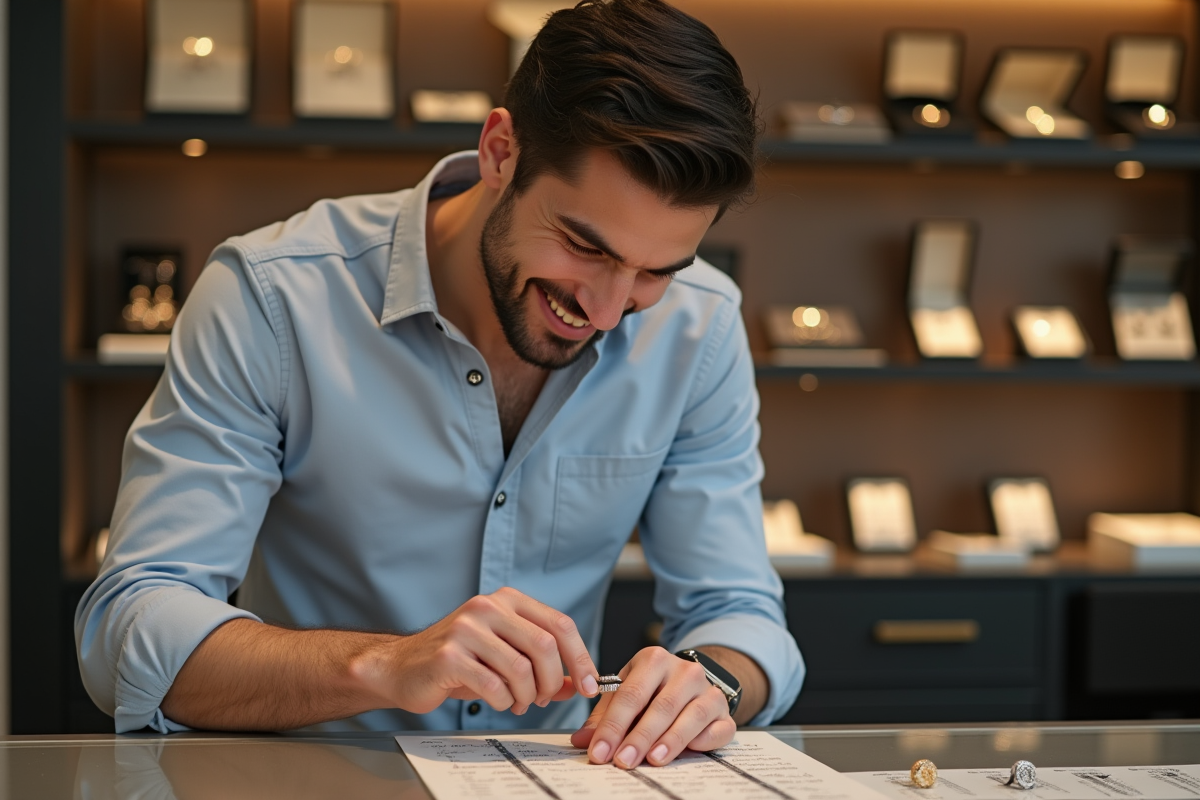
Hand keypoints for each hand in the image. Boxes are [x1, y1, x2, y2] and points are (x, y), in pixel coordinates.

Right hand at [360, 587, 599, 715]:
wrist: (402, 667)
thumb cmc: (458, 661)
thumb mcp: (505, 655)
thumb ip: (543, 666)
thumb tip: (582, 683)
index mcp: (507, 600)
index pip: (559, 624)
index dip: (580, 657)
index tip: (590, 684)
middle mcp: (487, 607)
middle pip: (544, 646)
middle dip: (554, 681)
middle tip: (546, 699)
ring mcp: (466, 629)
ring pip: (521, 669)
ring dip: (528, 696)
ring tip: (519, 703)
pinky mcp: (449, 656)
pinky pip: (494, 686)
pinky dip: (504, 701)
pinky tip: (499, 701)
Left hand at [570, 646, 734, 768]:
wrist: (690, 683)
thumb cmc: (652, 690)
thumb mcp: (626, 694)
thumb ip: (604, 718)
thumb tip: (582, 740)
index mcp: (653, 659)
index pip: (630, 695)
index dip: (613, 725)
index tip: (599, 751)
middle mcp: (684, 670)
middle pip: (661, 706)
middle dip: (639, 737)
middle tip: (623, 760)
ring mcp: (708, 689)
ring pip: (691, 716)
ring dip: (671, 740)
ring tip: (652, 759)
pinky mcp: (724, 711)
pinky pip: (719, 728)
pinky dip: (704, 740)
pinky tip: (690, 751)